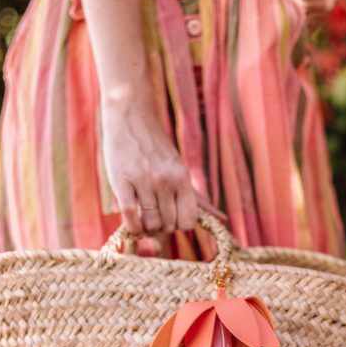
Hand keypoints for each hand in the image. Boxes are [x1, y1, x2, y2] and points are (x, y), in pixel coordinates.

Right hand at [100, 95, 226, 235]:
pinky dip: (132, 227)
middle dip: (160, 228)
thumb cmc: (156, 148)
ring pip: (149, 223)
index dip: (179, 226)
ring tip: (141, 220)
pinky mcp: (121, 180)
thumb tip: (224, 218)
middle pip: (167, 225)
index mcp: (183, 178)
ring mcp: (144, 180)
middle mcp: (166, 180)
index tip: (171, 220)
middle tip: (152, 218)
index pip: (188, 221)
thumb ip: (196, 196)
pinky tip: (132, 225)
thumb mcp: (180, 169)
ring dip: (145, 228)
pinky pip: (129, 215)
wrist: (131, 117)